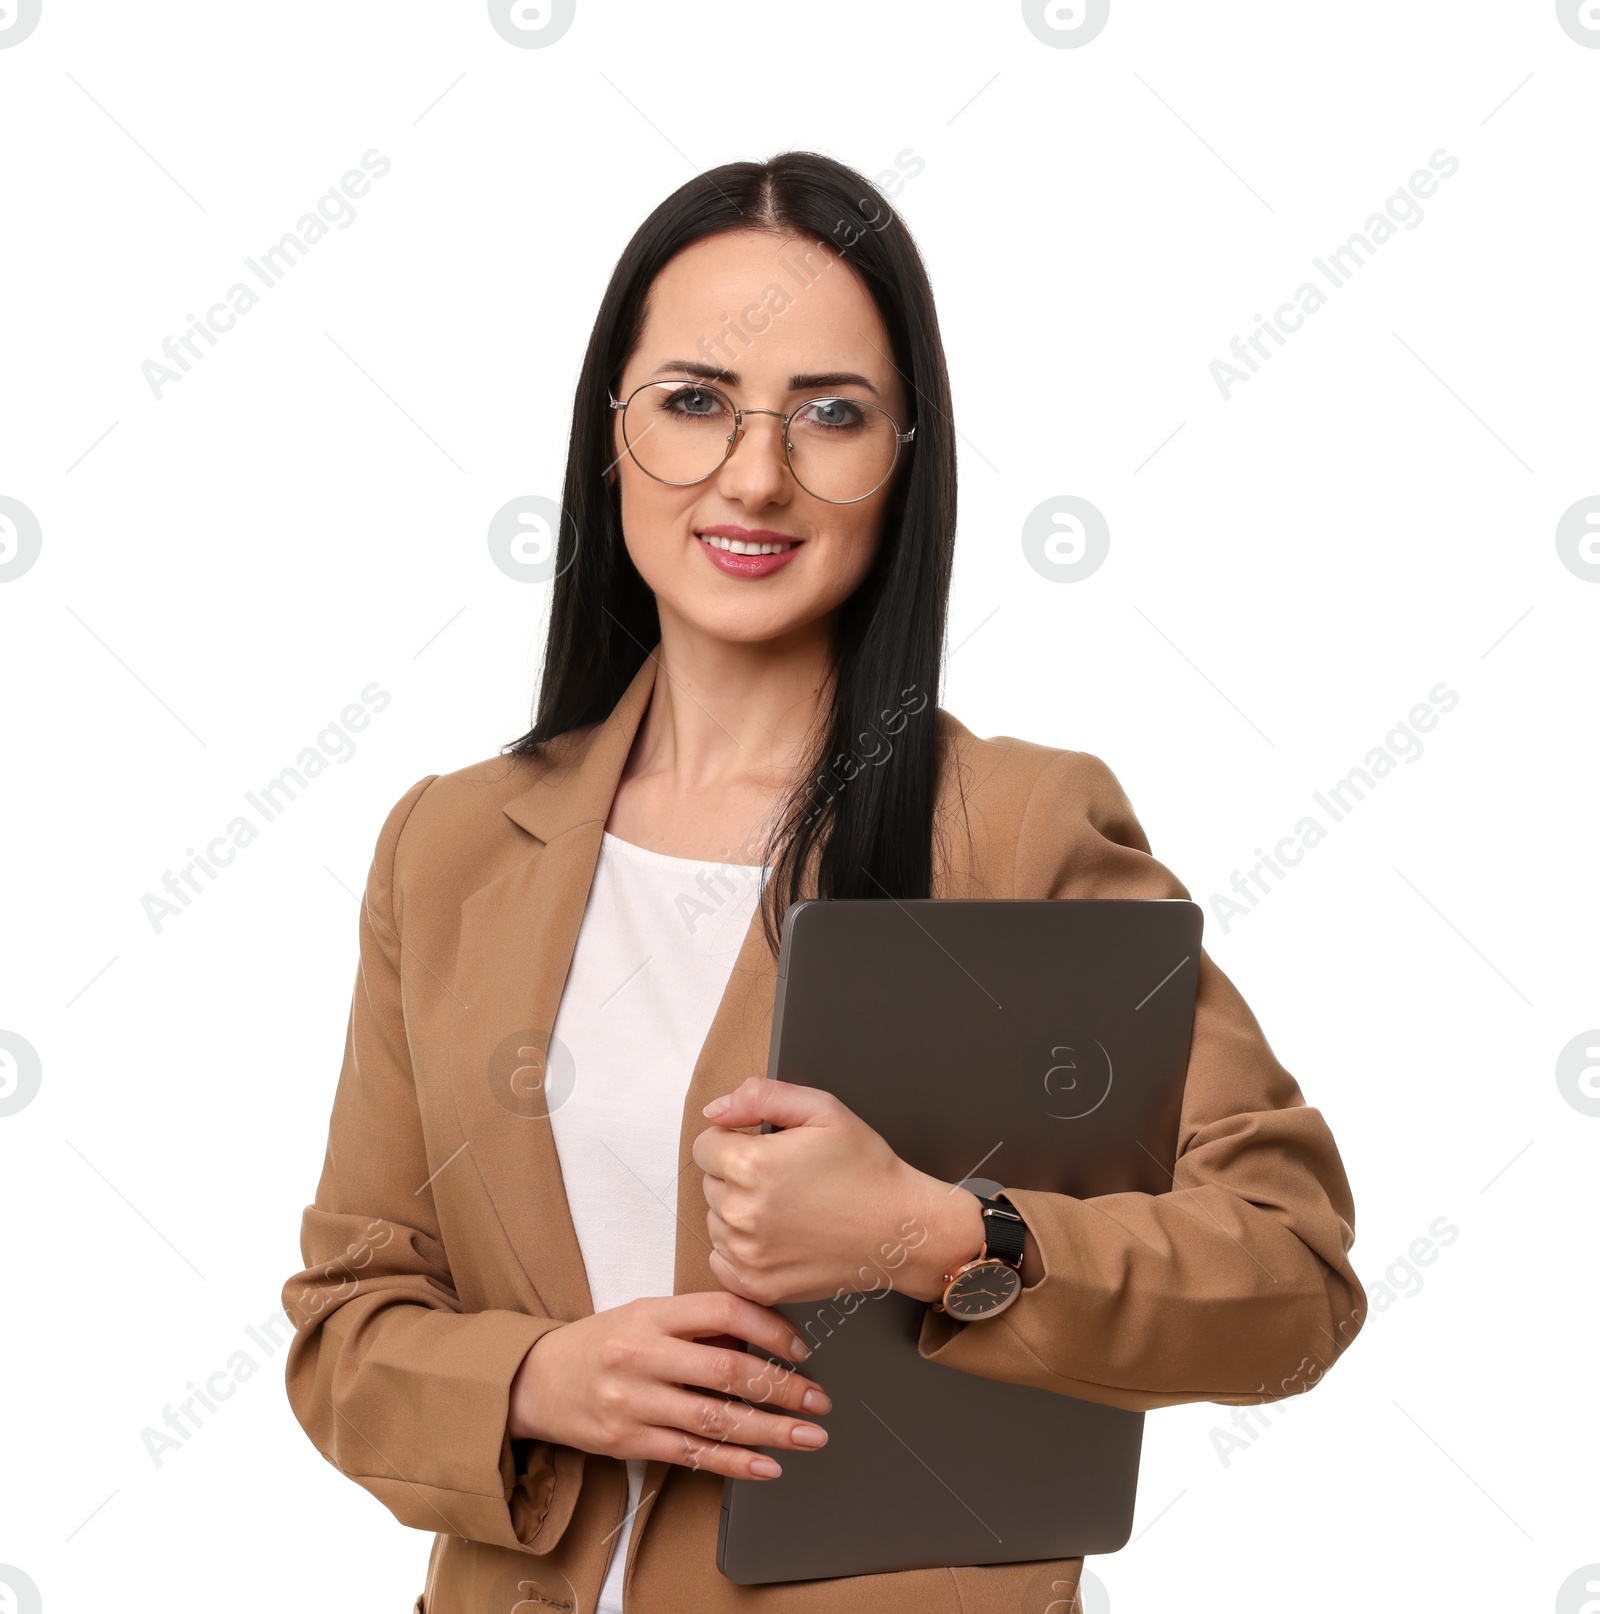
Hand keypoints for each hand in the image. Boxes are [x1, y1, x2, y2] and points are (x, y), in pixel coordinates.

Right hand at [507, 1291, 831, 1480]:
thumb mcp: (646, 1315)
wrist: (538, 1381)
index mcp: (652, 1314)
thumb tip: (761, 1336)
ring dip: (770, 1431)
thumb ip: (698, 1324)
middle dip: (783, 1387)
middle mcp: (643, 1356)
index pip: (724, 1311)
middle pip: (726, 1371)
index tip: (801, 1348)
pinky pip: (692, 1454)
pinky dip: (734, 1463)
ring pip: (715, 1419)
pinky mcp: (629, 1442)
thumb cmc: (601, 1343)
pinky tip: (765, 1466)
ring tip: (808, 1436)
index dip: (770, 1328)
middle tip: (819, 1400)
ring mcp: (635, 1402)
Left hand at [692, 1077, 989, 1304]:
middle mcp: (741, 1213)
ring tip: (786, 1206)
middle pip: (710, 1182)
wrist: (899, 1229)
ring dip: (738, 1210)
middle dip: (737, 1174)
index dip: (734, 1139)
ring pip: (715, 1219)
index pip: (704, 1145)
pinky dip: (739, 1248)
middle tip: (785, 1177)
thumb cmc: (866, 1168)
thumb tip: (715, 1109)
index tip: (764, 1147)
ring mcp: (747, 1254)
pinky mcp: (756, 1284)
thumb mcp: (823, 1109)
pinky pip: (721, 1259)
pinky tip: (776, 1236)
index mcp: (751, 1165)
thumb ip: (761, 1096)